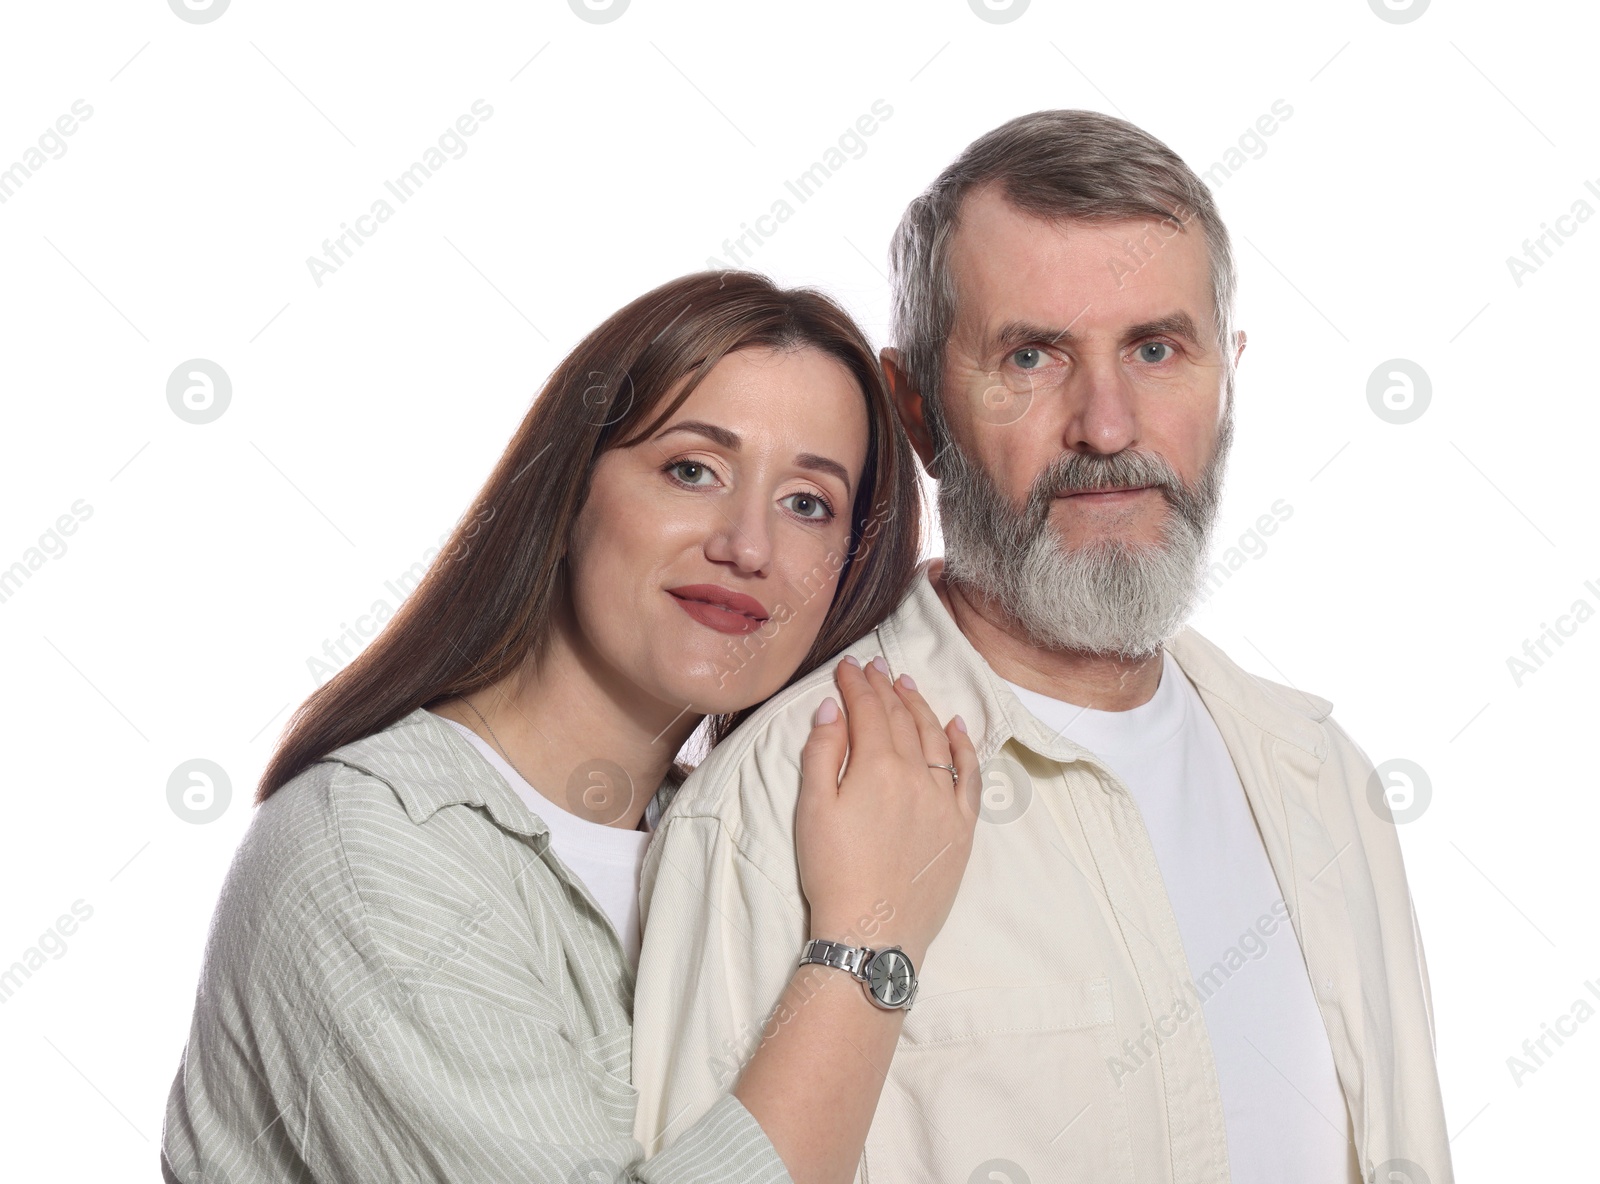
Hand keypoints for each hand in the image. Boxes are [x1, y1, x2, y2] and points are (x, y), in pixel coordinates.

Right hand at [796, 655, 980, 966]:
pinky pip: (970, 774)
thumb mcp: (812, 809)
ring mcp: (945, 800)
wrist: (873, 931)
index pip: (868, 710)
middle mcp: (918, 775)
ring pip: (936, 738)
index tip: (846, 666)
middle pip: (902, 719)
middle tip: (876, 667)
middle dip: (886, 688)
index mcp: (877, 766)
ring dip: (920, 707)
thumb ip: (822, 752)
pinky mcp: (962, 827)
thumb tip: (833, 706)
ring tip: (907, 686)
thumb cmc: (833, 872)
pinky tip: (956, 726)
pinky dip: (964, 745)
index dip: (855, 684)